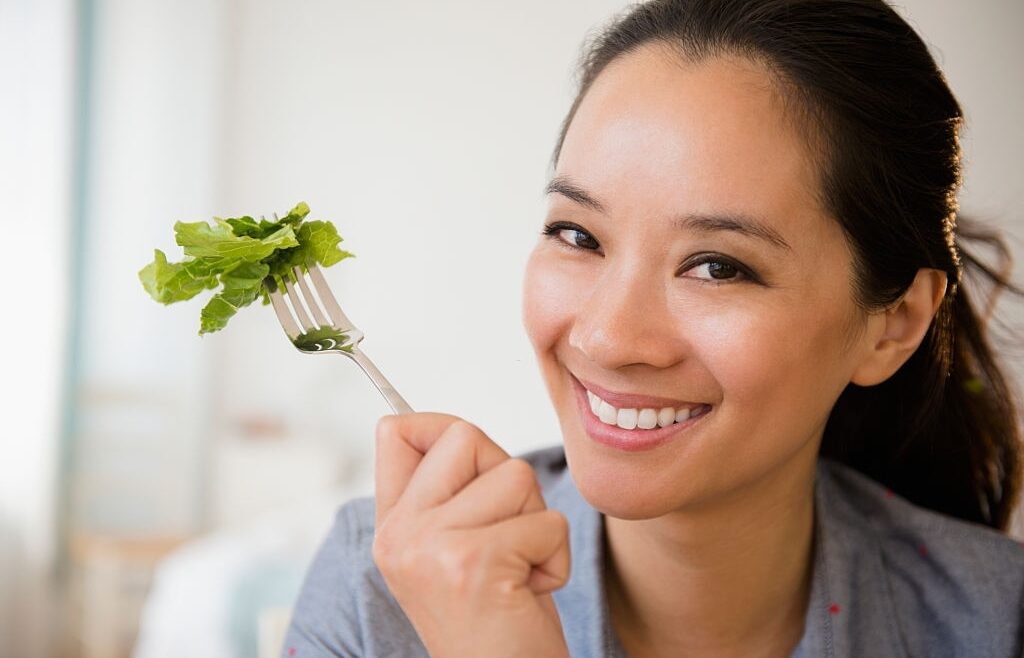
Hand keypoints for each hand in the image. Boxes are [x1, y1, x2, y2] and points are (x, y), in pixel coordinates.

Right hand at [372, 413, 571, 657]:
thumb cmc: (495, 621)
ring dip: (537, 522)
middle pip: (465, 436)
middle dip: (506, 477)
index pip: (396, 431)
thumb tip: (456, 430)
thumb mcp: (452, 554)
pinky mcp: (474, 562)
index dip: (440, 427)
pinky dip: (555, 558)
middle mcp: (399, 534)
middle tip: (508, 534)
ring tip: (518, 569)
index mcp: (391, 527)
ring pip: (515, 475)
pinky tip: (528, 591)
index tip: (473, 460)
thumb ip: (445, 495)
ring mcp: (431, 546)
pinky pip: (548, 521)